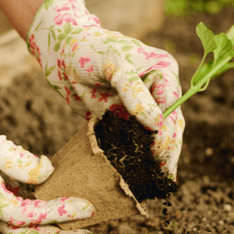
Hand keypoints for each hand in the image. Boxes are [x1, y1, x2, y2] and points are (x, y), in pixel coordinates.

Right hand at [0, 66, 96, 233]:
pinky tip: (57, 206)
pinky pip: (12, 205)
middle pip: (21, 231)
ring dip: (48, 228)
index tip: (85, 206)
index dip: (55, 213)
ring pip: (17, 222)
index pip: (21, 213)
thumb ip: (14, 158)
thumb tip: (46, 174)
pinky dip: (36, 210)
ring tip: (82, 230)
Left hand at [26, 0, 184, 178]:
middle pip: (169, 126)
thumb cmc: (90, 50)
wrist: (61, 54)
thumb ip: (134, 93)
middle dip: (166, 151)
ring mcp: (142, 109)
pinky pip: (134, 143)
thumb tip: (157, 123)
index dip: (165, 130)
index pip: (172, 107)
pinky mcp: (124, 121)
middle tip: (161, 177)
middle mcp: (158, 92)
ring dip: (154, 159)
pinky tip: (138, 178)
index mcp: (164, 72)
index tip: (156, 151)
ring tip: (154, 184)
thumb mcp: (115, 66)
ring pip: (155, 139)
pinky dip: (135, 158)